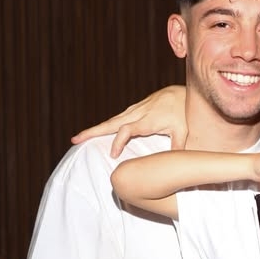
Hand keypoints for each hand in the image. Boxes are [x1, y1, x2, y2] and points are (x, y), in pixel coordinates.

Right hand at [71, 85, 187, 157]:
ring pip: (111, 120)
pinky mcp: (135, 109)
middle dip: (93, 132)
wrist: (183, 92)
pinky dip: (106, 126)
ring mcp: (135, 110)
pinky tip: (98, 132)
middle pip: (111, 123)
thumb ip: (177, 147)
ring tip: (79, 137)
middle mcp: (138, 113)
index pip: (127, 130)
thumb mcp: (184, 131)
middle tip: (75, 140)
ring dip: (95, 129)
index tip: (112, 154)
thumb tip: (174, 165)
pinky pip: (117, 118)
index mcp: (148, 120)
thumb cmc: (184, 114)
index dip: (118, 141)